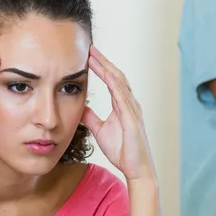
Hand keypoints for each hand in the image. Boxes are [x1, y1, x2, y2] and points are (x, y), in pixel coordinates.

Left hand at [82, 45, 156, 183]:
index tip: (88, 54)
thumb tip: (79, 106)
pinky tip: (106, 75)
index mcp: (123, 104)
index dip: (100, 66)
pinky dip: (114, 84)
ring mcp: (133, 110)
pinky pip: (123, 97)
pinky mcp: (132, 119)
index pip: (111, 79)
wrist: (136, 168)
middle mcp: (130, 103)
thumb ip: (91, 117)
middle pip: (116, 76)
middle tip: (90, 47)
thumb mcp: (100, 130)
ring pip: (119, 82)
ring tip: (94, 56)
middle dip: (103, 61)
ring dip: (106, 68)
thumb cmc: (122, 150)